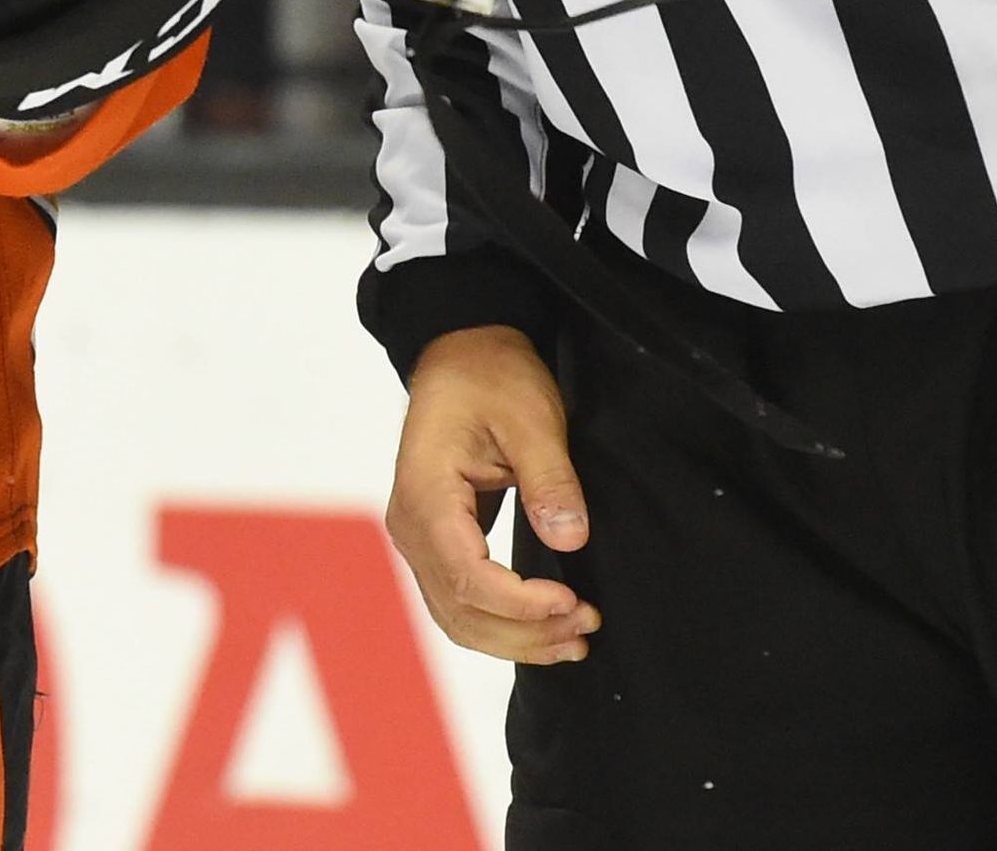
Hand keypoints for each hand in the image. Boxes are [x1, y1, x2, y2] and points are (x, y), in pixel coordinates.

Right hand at [387, 326, 600, 663]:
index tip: (572, 600)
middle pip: (459, 609)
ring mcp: (418, 537)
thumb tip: (569, 539)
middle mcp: (410, 524)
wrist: (463, 356)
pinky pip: (458, 601)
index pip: (466, 575)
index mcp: (425, 492)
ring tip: (574, 640)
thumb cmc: (492, 378)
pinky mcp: (435, 543)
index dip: (520, 603)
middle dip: (525, 632)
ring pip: (456, 617)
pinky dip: (500, 625)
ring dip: (515, 639)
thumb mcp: (531, 418)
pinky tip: (543, 628)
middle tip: (586, 627)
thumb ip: (549, 479)